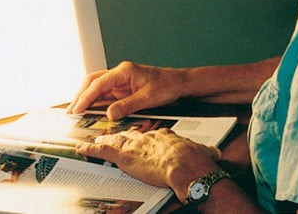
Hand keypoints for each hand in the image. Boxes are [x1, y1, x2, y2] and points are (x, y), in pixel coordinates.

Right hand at [68, 61, 184, 119]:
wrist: (177, 83)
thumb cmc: (166, 85)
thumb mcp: (147, 98)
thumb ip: (127, 106)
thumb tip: (109, 114)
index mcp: (124, 71)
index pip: (99, 83)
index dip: (86, 96)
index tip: (78, 108)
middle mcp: (119, 74)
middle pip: (93, 82)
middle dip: (81, 95)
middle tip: (71, 110)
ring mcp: (120, 81)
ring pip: (97, 87)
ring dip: (86, 99)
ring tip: (76, 111)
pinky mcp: (122, 88)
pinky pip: (105, 94)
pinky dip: (96, 102)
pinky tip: (90, 111)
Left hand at [76, 128, 220, 202]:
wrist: (184, 162)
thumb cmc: (192, 158)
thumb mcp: (197, 150)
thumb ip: (203, 151)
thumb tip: (215, 153)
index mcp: (161, 136)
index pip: (148, 136)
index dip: (141, 139)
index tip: (139, 140)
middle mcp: (145, 137)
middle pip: (128, 135)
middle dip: (117, 137)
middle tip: (107, 136)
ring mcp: (133, 144)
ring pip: (112, 140)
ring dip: (100, 141)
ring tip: (91, 141)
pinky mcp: (123, 154)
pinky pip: (102, 150)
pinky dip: (90, 149)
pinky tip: (82, 148)